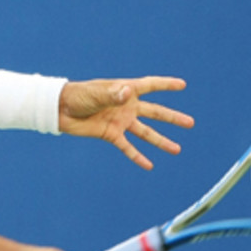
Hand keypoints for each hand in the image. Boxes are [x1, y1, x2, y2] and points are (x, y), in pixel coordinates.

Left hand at [59, 77, 193, 169]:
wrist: (60, 109)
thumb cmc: (79, 95)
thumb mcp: (96, 94)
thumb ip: (113, 95)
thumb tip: (128, 93)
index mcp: (125, 90)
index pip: (150, 85)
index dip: (166, 84)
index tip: (182, 85)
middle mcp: (127, 106)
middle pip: (155, 113)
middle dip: (172, 118)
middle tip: (190, 123)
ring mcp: (121, 121)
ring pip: (146, 133)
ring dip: (161, 141)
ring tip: (177, 150)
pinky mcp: (111, 134)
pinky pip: (128, 147)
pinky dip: (137, 156)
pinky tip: (149, 166)